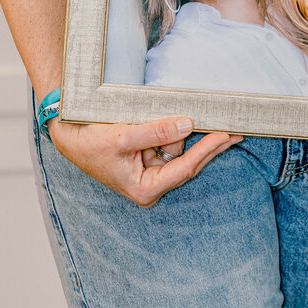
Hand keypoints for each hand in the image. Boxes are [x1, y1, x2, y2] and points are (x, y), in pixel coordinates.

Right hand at [49, 115, 240, 207]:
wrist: (70, 136)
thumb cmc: (91, 143)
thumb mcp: (122, 137)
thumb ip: (155, 131)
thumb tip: (187, 125)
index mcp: (146, 188)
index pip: (185, 168)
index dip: (207, 150)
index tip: (226, 135)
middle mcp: (152, 182)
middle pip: (189, 161)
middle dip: (209, 145)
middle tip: (238, 130)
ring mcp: (151, 169)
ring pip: (179, 146)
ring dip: (180, 131)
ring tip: (169, 118)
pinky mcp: (149, 155)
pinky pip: (169, 140)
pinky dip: (173, 129)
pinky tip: (178, 119)